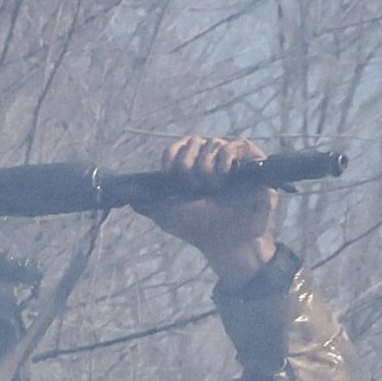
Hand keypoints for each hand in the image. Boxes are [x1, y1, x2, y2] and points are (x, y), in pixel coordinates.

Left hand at [138, 132, 279, 282]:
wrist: (227, 239)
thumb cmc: (200, 228)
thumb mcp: (167, 216)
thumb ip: (148, 204)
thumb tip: (130, 197)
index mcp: (192, 167)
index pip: (176, 148)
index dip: (172, 158)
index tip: (170, 175)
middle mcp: (211, 158)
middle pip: (192, 142)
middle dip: (189, 166)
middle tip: (195, 187)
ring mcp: (231, 158)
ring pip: (212, 143)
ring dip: (207, 169)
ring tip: (214, 189)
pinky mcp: (251, 160)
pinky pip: (234, 145)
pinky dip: (224, 160)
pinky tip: (224, 178)